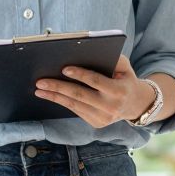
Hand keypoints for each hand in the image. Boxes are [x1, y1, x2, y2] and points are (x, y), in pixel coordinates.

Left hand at [36, 55, 153, 128]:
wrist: (135, 104)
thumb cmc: (125, 79)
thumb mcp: (125, 67)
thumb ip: (112, 58)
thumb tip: (89, 52)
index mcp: (119, 91)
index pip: (96, 81)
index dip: (80, 75)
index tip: (64, 69)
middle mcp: (111, 107)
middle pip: (80, 95)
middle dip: (58, 87)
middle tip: (41, 82)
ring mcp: (103, 118)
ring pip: (74, 105)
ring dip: (54, 97)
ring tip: (39, 90)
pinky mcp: (96, 123)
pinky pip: (76, 111)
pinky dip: (61, 102)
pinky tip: (50, 96)